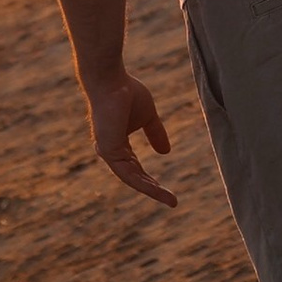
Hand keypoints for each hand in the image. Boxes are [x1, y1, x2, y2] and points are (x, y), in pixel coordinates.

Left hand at [83, 68, 178, 208]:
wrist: (111, 80)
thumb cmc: (126, 92)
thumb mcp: (148, 116)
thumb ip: (155, 133)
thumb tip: (166, 152)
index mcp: (118, 145)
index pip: (135, 168)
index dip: (150, 180)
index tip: (166, 190)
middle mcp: (111, 152)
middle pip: (134, 177)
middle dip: (153, 189)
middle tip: (172, 202)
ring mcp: (108, 153)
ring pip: (132, 179)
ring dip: (152, 191)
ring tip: (172, 201)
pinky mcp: (109, 151)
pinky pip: (129, 173)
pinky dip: (144, 183)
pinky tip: (158, 190)